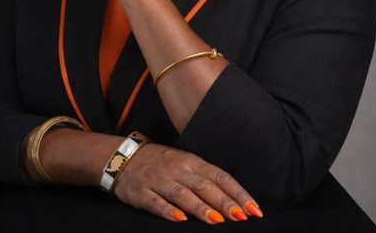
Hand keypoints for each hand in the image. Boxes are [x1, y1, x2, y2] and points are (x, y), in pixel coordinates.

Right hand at [112, 142, 262, 222]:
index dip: (237, 193)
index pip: (220, 177)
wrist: (121, 156)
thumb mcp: (184, 163)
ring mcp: (158, 180)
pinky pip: (155, 202)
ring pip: (182, 194)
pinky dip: (167, 210)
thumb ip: (206, 179)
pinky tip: (179, 219)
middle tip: (241, 216)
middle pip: (204, 186)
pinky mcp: (140, 192)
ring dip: (200, 207)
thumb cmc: (160, 163)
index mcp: (192, 162)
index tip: (254, 209)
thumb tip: (234, 199)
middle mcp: (177, 169)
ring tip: (216, 220)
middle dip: (224, 202)